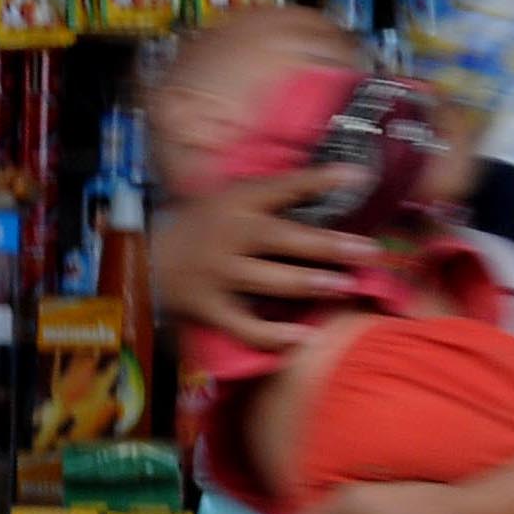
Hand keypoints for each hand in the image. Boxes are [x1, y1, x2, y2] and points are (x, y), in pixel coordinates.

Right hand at [149, 169, 372, 352]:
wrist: (146, 259)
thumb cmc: (197, 224)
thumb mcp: (226, 196)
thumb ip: (267, 194)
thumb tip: (326, 183)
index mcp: (236, 202)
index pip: (285, 186)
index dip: (321, 180)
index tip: (358, 176)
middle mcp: (231, 236)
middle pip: (287, 239)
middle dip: (332, 245)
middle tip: (368, 251)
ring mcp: (221, 275)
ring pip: (273, 282)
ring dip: (312, 284)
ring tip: (344, 287)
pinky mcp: (211, 308)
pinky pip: (247, 327)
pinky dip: (275, 336)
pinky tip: (303, 337)